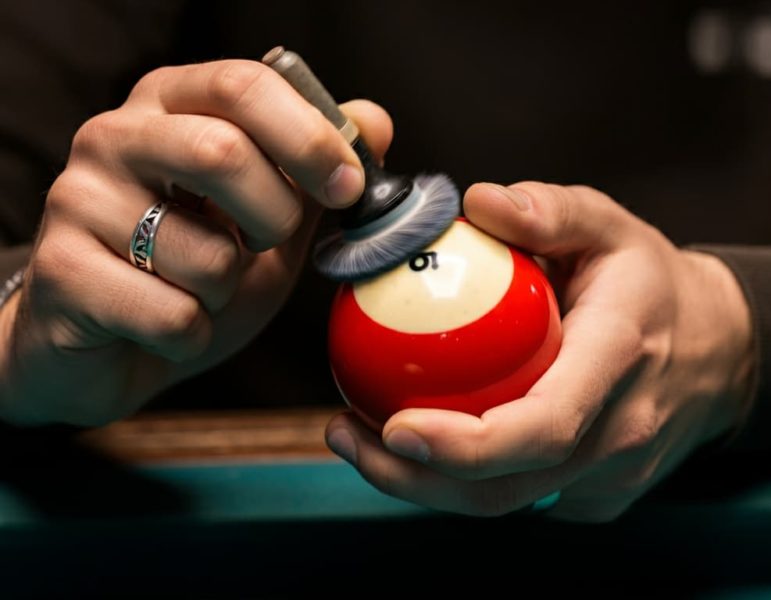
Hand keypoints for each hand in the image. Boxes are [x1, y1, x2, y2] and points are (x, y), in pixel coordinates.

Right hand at [0, 59, 391, 425]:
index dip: (309, 136)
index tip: (348, 186)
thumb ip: (312, 173)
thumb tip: (375, 121)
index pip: (243, 85)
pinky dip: (193, 336)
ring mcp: (76, 201)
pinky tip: (164, 326)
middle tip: (264, 245)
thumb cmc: (192, 272)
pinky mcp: (60, 272)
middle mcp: (113, 137)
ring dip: (226, 292)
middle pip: (223, 153)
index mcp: (168, 107)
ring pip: (207, 255)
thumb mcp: (265, 218)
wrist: (111, 346)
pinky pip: (174, 316)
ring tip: (194, 289)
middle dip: (273, 219)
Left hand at [325, 181, 753, 520]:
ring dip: (423, 484)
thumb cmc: (647, 280)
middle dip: (416, 479)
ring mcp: (613, 475)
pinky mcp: (600, 495)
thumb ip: (548, 209)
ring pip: (505, 502)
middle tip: (345, 435)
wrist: (714, 346)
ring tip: (359, 440)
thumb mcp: (608, 225)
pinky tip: (420, 442)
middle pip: (510, 487)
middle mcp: (620, 432)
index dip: (468, 444)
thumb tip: (476, 200)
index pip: (545, 423)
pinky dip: (463, 478)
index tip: (395, 429)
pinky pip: (522, 495)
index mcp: (621, 359)